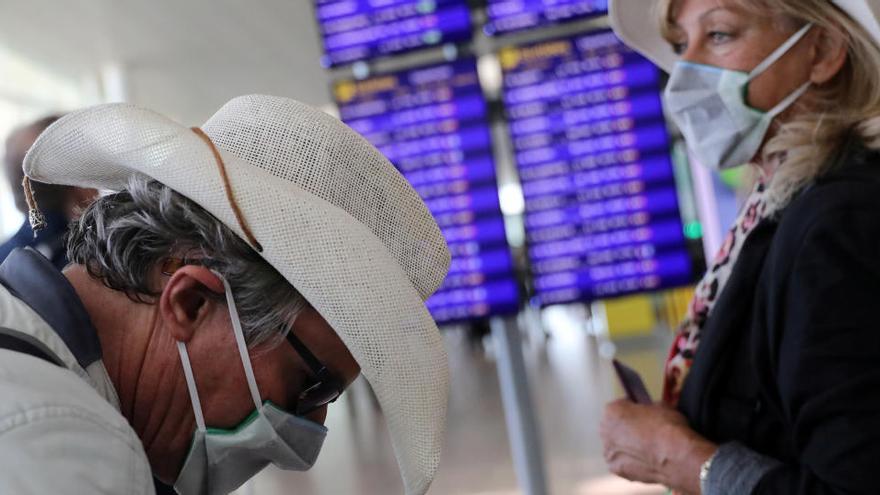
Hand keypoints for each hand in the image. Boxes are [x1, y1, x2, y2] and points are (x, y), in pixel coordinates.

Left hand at [600, 399, 716, 494]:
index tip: (641, 414)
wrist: (676, 457)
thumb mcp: (660, 406)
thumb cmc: (669, 429)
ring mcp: (608, 451)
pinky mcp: (616, 469)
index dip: (632, 409)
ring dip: (626, 446)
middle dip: (626, 428)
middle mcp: (604, 430)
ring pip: (616, 446)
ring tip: (646, 449)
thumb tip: (648, 412)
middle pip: (614, 426)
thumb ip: (646, 408)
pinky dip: (630, 462)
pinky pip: (621, 462)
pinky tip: (645, 461)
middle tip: (644, 432)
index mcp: (612, 410)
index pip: (619, 406)